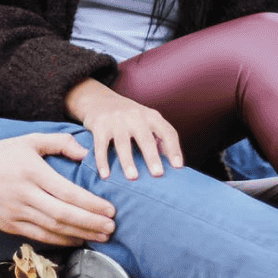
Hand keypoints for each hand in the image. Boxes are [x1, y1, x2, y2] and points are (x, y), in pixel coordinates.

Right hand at [0, 133, 115, 245]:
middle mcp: (25, 195)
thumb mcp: (30, 140)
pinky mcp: (9, 226)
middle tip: (112, 228)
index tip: (111, 210)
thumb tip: (86, 153)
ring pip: (53, 229)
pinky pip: (39, 236)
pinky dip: (60, 240)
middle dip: (91, 223)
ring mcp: (16, 213)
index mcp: (33, 172)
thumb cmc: (1, 154)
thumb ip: (60, 142)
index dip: (92, 204)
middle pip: (64, 215)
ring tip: (101, 237)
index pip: (68, 193)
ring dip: (80, 234)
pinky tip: (76, 239)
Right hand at [65, 78, 183, 180]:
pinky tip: (105, 175)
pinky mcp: (100, 126)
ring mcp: (116, 120)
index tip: (178, 166)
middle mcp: (135, 116)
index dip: (174, 149)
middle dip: (152, 157)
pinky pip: (101, 146)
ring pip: (123, 143)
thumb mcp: (146, 121)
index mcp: (151, 116)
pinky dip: (102, 161)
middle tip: (158, 174)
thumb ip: (158, 138)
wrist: (99, 100)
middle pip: (145, 138)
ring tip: (133, 177)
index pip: (167, 132)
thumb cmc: (129, 117)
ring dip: (128, 161)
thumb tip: (173, 165)